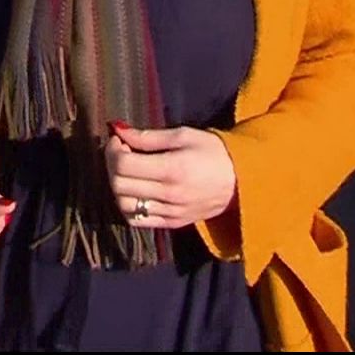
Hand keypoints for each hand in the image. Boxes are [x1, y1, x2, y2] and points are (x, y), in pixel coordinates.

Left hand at [105, 122, 236, 230]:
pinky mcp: (172, 224)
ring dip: (117, 187)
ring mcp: (170, 213)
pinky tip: (134, 191)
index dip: (113, 151)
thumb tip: (119, 131)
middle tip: (120, 152)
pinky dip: (127, 206)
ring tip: (127, 172)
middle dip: (112, 165)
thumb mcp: (184, 135)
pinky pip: (137, 221)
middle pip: (120, 185)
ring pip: (124, 206)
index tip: (118, 140)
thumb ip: (149, 137)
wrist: (242, 181)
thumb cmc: (214, 152)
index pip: (124, 165)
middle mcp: (169, 195)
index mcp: (172, 169)